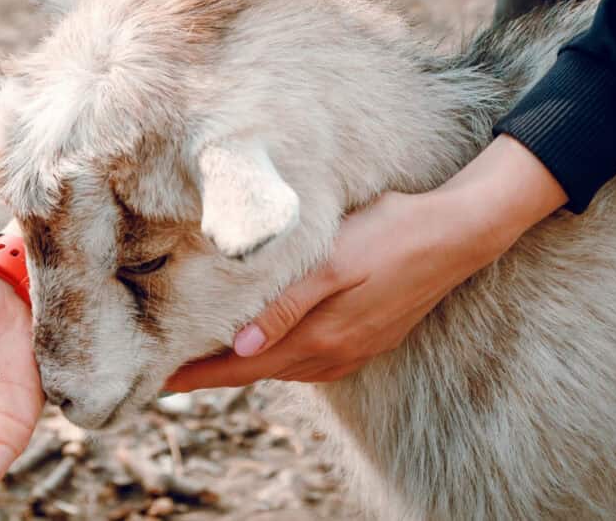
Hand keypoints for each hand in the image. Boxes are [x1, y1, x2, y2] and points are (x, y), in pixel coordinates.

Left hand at [166, 135, 566, 389]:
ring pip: (282, 365)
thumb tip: (238, 348)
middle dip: (212, 372)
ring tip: (204, 353)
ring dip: (242, 363)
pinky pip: (308, 357)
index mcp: (319, 338)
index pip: (239, 367)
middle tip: (168, 366)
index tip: (156, 381)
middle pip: (257, 371)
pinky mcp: (366, 338)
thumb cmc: (390, 235)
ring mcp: (352, 350)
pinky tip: (264, 340)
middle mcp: (332, 354)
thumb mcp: (333, 263)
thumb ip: (285, 306)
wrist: (459, 233)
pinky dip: (276, 353)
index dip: (197, 376)